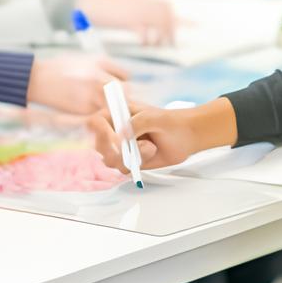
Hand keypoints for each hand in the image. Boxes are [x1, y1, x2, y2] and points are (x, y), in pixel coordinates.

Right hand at [27, 54, 129, 113]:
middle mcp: (99, 78)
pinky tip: (86, 104)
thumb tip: (122, 80)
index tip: (116, 83)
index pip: (126, 75)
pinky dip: (98, 112)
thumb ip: (105, 68)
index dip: (122, 80)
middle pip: (126, 91)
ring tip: (98, 101)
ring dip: (112, 104)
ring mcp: (92, 95)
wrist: (38, 80)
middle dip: (122, 94)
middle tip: (114, 96)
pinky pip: (101, 113)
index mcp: (100, 62)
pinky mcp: (85, 110)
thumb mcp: (86, 59)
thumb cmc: (62, 68)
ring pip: (115, 104)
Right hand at [77, 0, 177, 45]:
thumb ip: (138, 11)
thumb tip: (149, 25)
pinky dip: (146, 40)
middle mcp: (143, 2)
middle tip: (172, 44)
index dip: (183, 19)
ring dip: (160, 37)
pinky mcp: (128, 19)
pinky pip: (144, 31)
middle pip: (167, 15)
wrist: (86, 5)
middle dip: (171, 30)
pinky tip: (143, 44)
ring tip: (156, 45)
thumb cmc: (102, 8)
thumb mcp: (124, 5)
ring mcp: (136, 9)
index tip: (196, 26)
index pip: (167, 7)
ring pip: (159, 23)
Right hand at [88, 96, 238, 172]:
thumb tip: (121, 136)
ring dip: (130, 157)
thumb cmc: (171, 121)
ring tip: (149, 147)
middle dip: (114, 150)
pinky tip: (151, 153)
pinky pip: (123, 168)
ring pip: (109, 159)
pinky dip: (137, 164)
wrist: (187, 136)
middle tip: (129, 149)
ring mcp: (121, 147)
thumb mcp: (155, 117)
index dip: (100, 132)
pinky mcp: (129, 161)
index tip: (116, 139)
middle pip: (98, 145)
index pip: (94, 123)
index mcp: (116, 114)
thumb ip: (138, 123)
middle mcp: (114, 131)